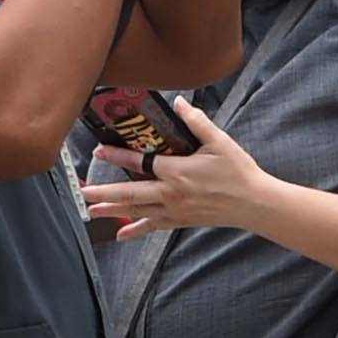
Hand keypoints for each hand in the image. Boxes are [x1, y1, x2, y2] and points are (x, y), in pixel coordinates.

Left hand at [79, 99, 280, 240]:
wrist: (254, 203)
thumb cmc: (238, 171)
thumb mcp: (219, 141)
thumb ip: (196, 121)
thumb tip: (179, 102)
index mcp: (178, 172)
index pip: (140, 163)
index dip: (117, 156)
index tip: (99, 151)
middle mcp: (171, 194)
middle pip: (130, 193)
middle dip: (104, 192)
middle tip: (83, 190)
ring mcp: (174, 211)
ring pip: (137, 211)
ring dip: (113, 211)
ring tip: (92, 209)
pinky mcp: (180, 221)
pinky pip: (153, 226)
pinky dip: (135, 231)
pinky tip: (120, 235)